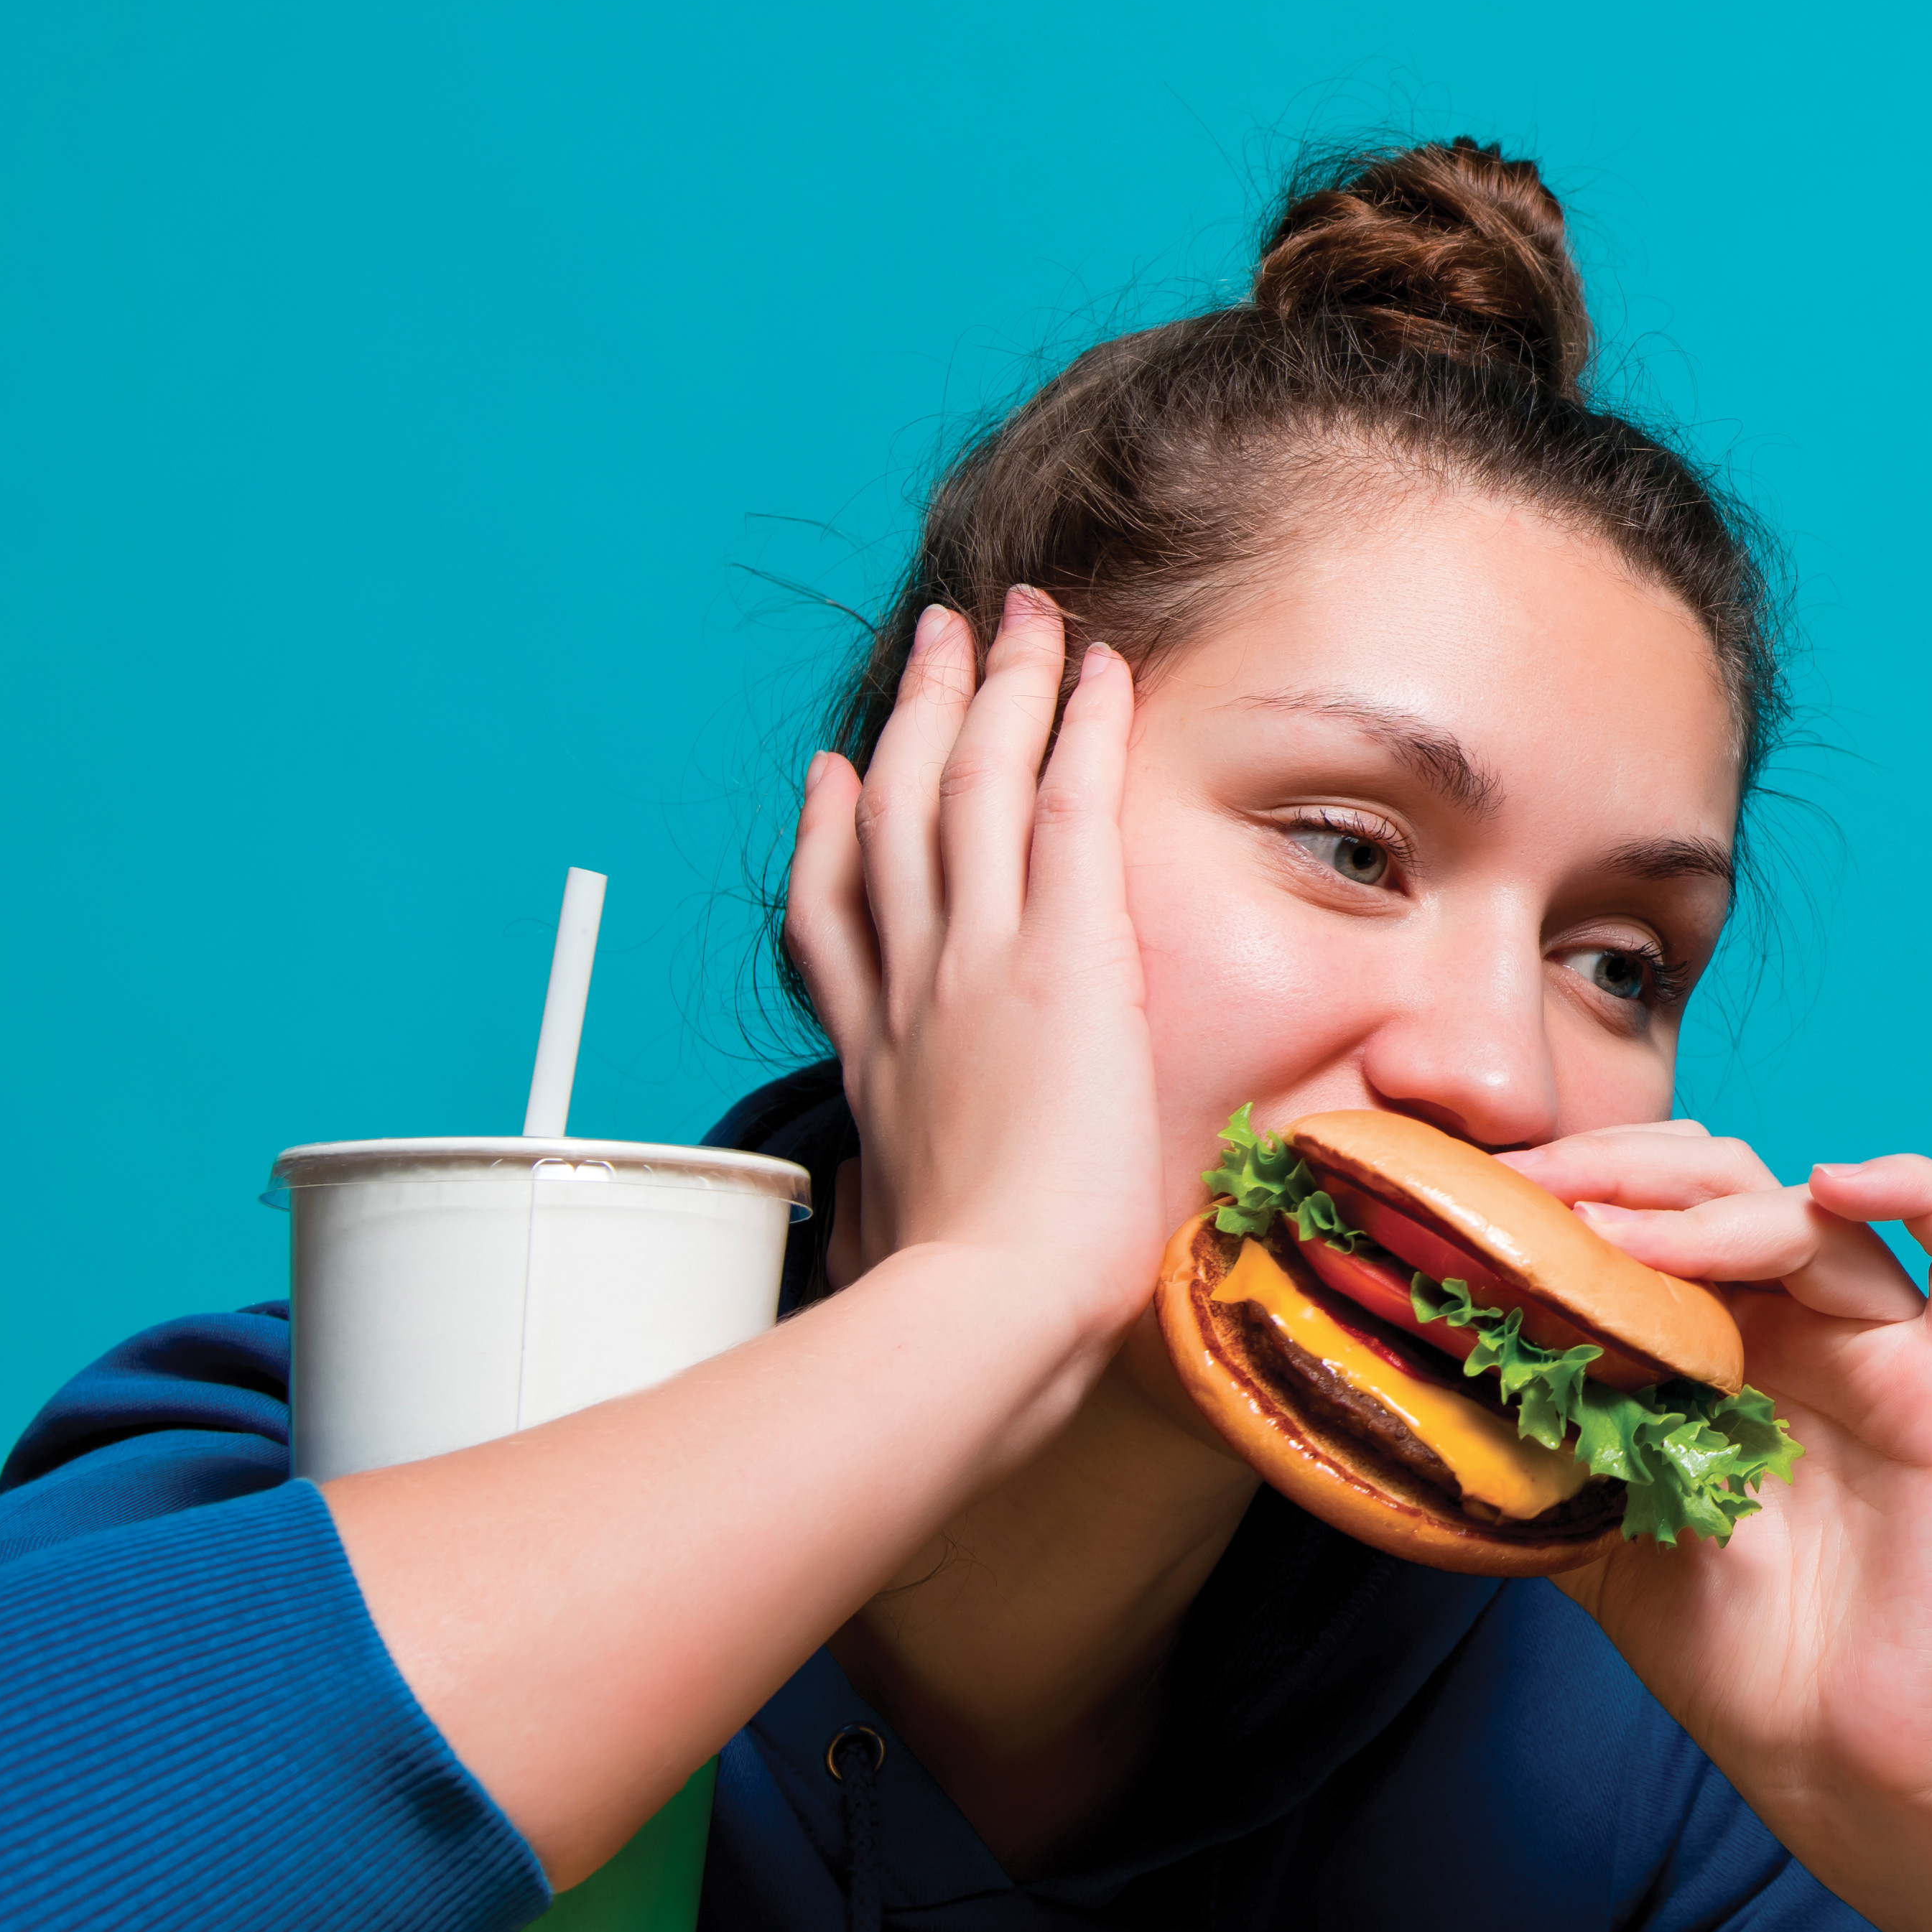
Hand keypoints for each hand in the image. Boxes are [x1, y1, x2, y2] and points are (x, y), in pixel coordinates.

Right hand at [783, 591, 1176, 1334]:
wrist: (982, 1313)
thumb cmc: (948, 1311)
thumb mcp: (883, 1246)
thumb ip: (875, 1220)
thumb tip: (866, 1243)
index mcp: (876, 1057)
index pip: (836, 917)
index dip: (832, 833)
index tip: (836, 776)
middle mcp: (914, 988)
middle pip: (901, 815)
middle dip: (921, 718)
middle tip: (939, 644)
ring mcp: (978, 963)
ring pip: (979, 786)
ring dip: (999, 690)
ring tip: (1017, 618)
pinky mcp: (1060, 961)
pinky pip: (1068, 811)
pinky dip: (1080, 731)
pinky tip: (1099, 671)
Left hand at [1506, 1122, 1931, 1817]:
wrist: (1823, 1755)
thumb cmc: (1721, 1650)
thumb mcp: (1586, 1531)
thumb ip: (1527, 1452)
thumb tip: (1406, 1384)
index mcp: (1722, 1345)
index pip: (1656, 1210)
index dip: (1576, 1185)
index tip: (1479, 1198)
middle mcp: (1804, 1328)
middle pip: (1728, 1182)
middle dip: (1622, 1173)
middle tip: (1533, 1196)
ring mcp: (1887, 1349)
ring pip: (1817, 1212)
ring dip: (1710, 1207)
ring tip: (1615, 1234)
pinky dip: (1915, 1187)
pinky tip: (1836, 1180)